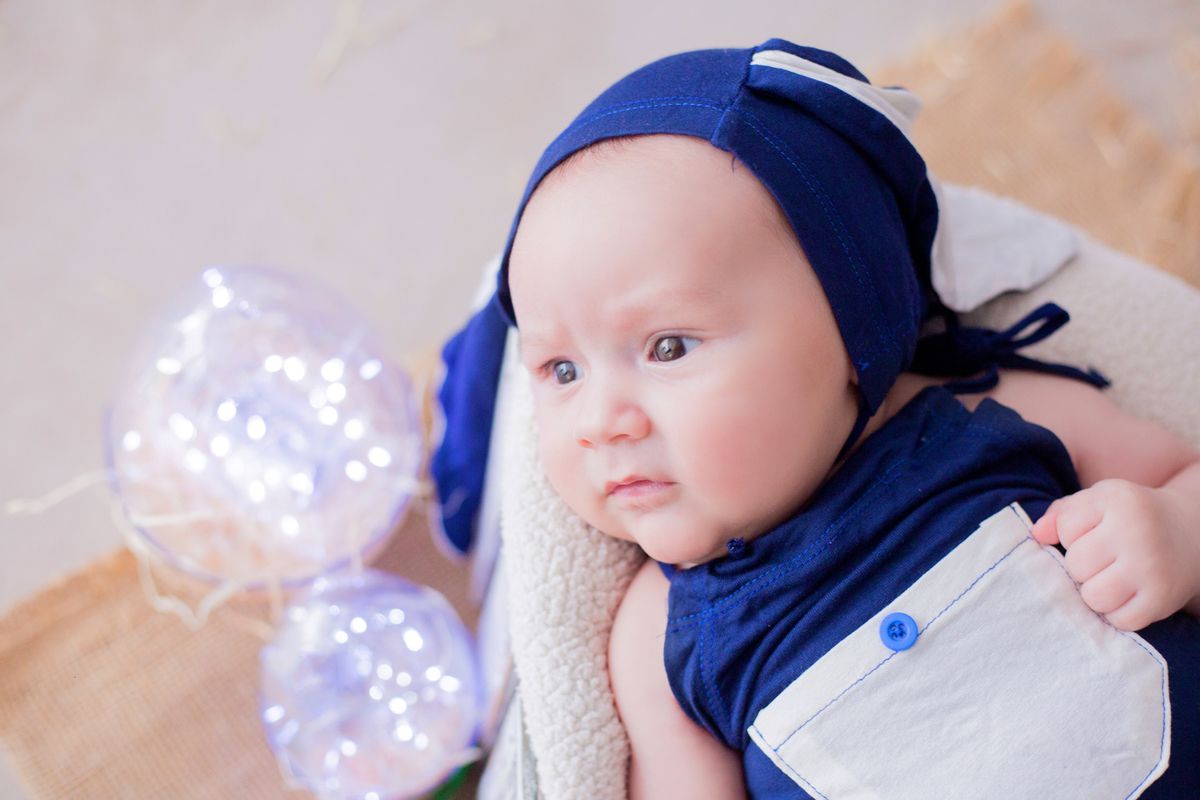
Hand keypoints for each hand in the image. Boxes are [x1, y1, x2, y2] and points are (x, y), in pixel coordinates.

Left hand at [1030, 479, 1199, 630]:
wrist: (1191, 535)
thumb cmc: (1129, 518)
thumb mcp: (1097, 502)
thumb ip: (1061, 514)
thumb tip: (1037, 535)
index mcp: (1117, 500)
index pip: (1065, 528)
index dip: (1070, 535)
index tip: (1091, 533)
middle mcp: (1137, 531)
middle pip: (1076, 565)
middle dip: (1080, 567)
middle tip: (1101, 561)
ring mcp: (1152, 567)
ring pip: (1093, 597)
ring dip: (1095, 593)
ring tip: (1110, 579)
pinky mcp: (1162, 599)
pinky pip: (1119, 620)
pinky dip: (1117, 613)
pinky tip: (1127, 595)